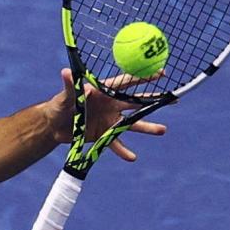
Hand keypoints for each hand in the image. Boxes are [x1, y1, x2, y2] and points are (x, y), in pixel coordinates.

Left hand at [45, 68, 166, 160]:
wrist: (53, 126)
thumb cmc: (58, 105)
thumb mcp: (63, 96)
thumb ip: (69, 86)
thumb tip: (67, 72)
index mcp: (104, 91)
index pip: (127, 82)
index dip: (144, 77)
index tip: (162, 73)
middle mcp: (111, 105)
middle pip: (137, 102)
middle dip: (156, 101)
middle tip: (176, 99)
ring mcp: (110, 121)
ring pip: (133, 124)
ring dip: (147, 127)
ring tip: (162, 130)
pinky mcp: (104, 135)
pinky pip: (116, 144)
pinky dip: (123, 151)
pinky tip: (132, 157)